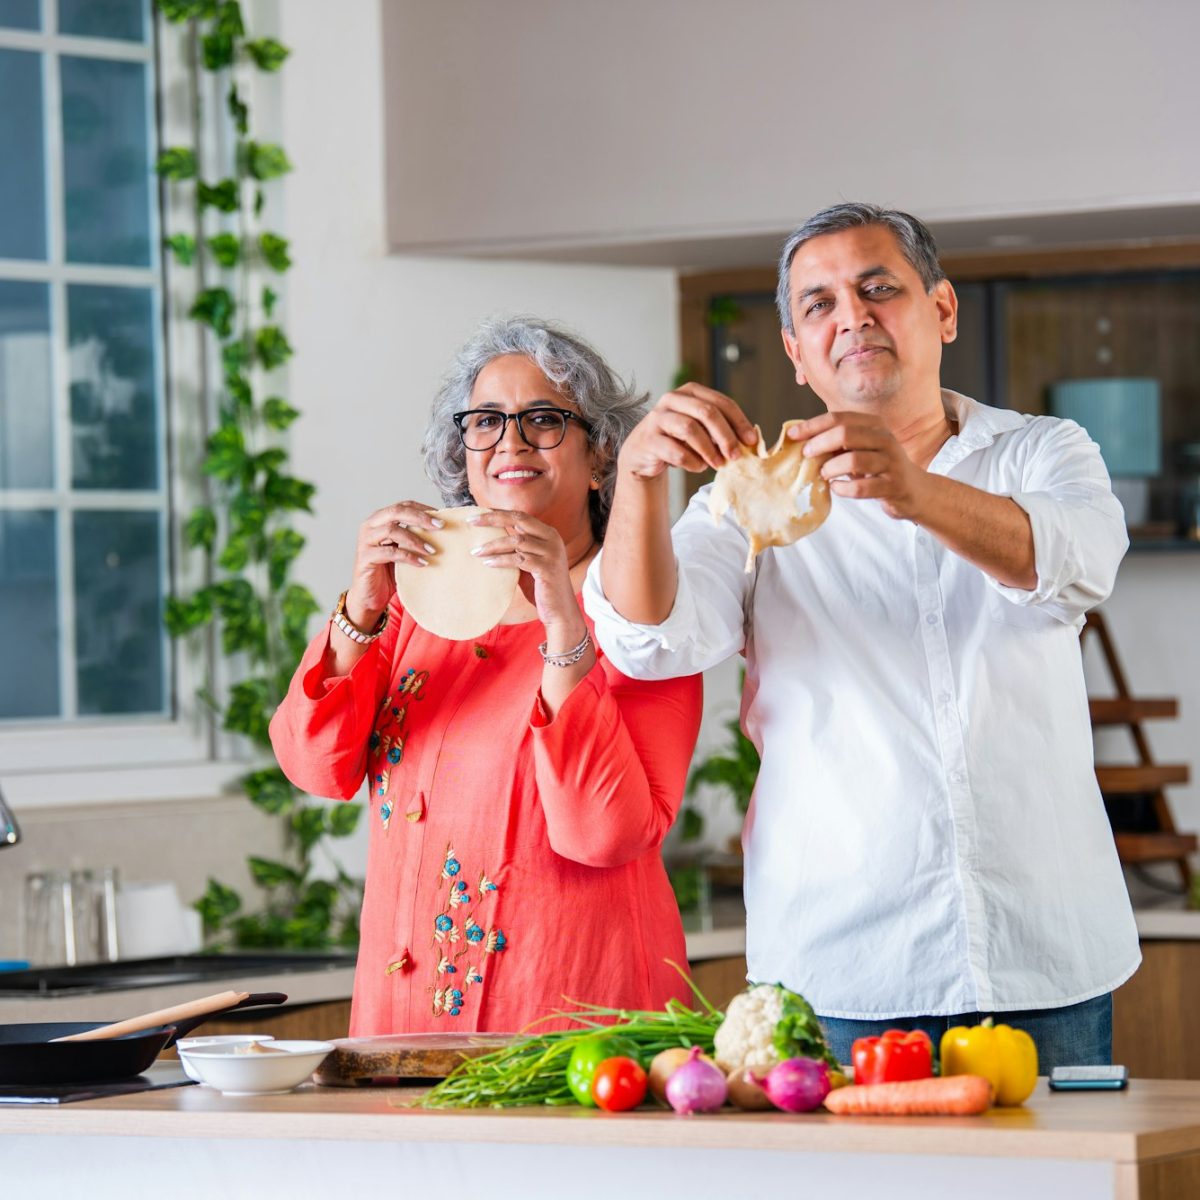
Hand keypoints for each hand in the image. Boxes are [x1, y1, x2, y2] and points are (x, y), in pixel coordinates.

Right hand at [345, 501, 443, 625]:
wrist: (371, 596)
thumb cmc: (389, 571)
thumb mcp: (405, 550)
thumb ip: (416, 537)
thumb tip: (444, 529)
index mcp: (380, 519)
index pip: (403, 505)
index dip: (423, 509)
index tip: (442, 516)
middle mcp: (370, 526)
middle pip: (396, 511)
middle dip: (420, 517)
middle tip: (440, 526)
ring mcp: (365, 540)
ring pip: (392, 530)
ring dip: (415, 539)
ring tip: (432, 550)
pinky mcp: (365, 557)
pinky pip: (389, 553)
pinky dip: (408, 557)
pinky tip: (422, 563)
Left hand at [468, 509, 582, 635]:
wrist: (559, 609)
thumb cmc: (540, 586)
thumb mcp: (528, 561)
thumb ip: (517, 548)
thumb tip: (489, 537)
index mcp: (548, 534)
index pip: (521, 516)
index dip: (499, 513)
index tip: (477, 514)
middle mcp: (552, 539)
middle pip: (519, 520)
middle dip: (493, 518)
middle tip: (471, 522)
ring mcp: (551, 553)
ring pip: (516, 541)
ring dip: (492, 545)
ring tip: (475, 552)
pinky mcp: (546, 568)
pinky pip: (518, 559)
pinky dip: (501, 560)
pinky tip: (487, 563)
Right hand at [618, 383, 758, 479]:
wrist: (644, 453)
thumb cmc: (678, 440)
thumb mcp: (701, 429)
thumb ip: (721, 429)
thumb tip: (750, 441)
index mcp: (690, 392)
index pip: (721, 402)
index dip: (739, 421)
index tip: (751, 441)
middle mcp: (672, 399)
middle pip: (706, 412)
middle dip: (725, 436)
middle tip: (736, 455)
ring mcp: (658, 418)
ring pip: (690, 429)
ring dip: (709, 450)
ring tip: (718, 464)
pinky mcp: (649, 439)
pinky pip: (675, 451)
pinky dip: (692, 462)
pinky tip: (698, 467)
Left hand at [789, 412, 930, 520]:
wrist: (915, 490)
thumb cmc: (879, 467)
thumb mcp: (862, 448)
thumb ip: (839, 441)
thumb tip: (801, 438)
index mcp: (875, 425)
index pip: (839, 417)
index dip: (813, 425)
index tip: (792, 434)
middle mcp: (885, 439)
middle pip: (846, 433)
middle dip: (820, 443)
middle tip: (806, 454)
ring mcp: (891, 462)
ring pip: (854, 460)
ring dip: (831, 468)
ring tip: (824, 474)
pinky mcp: (893, 486)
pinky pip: (862, 487)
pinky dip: (843, 489)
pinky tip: (837, 488)